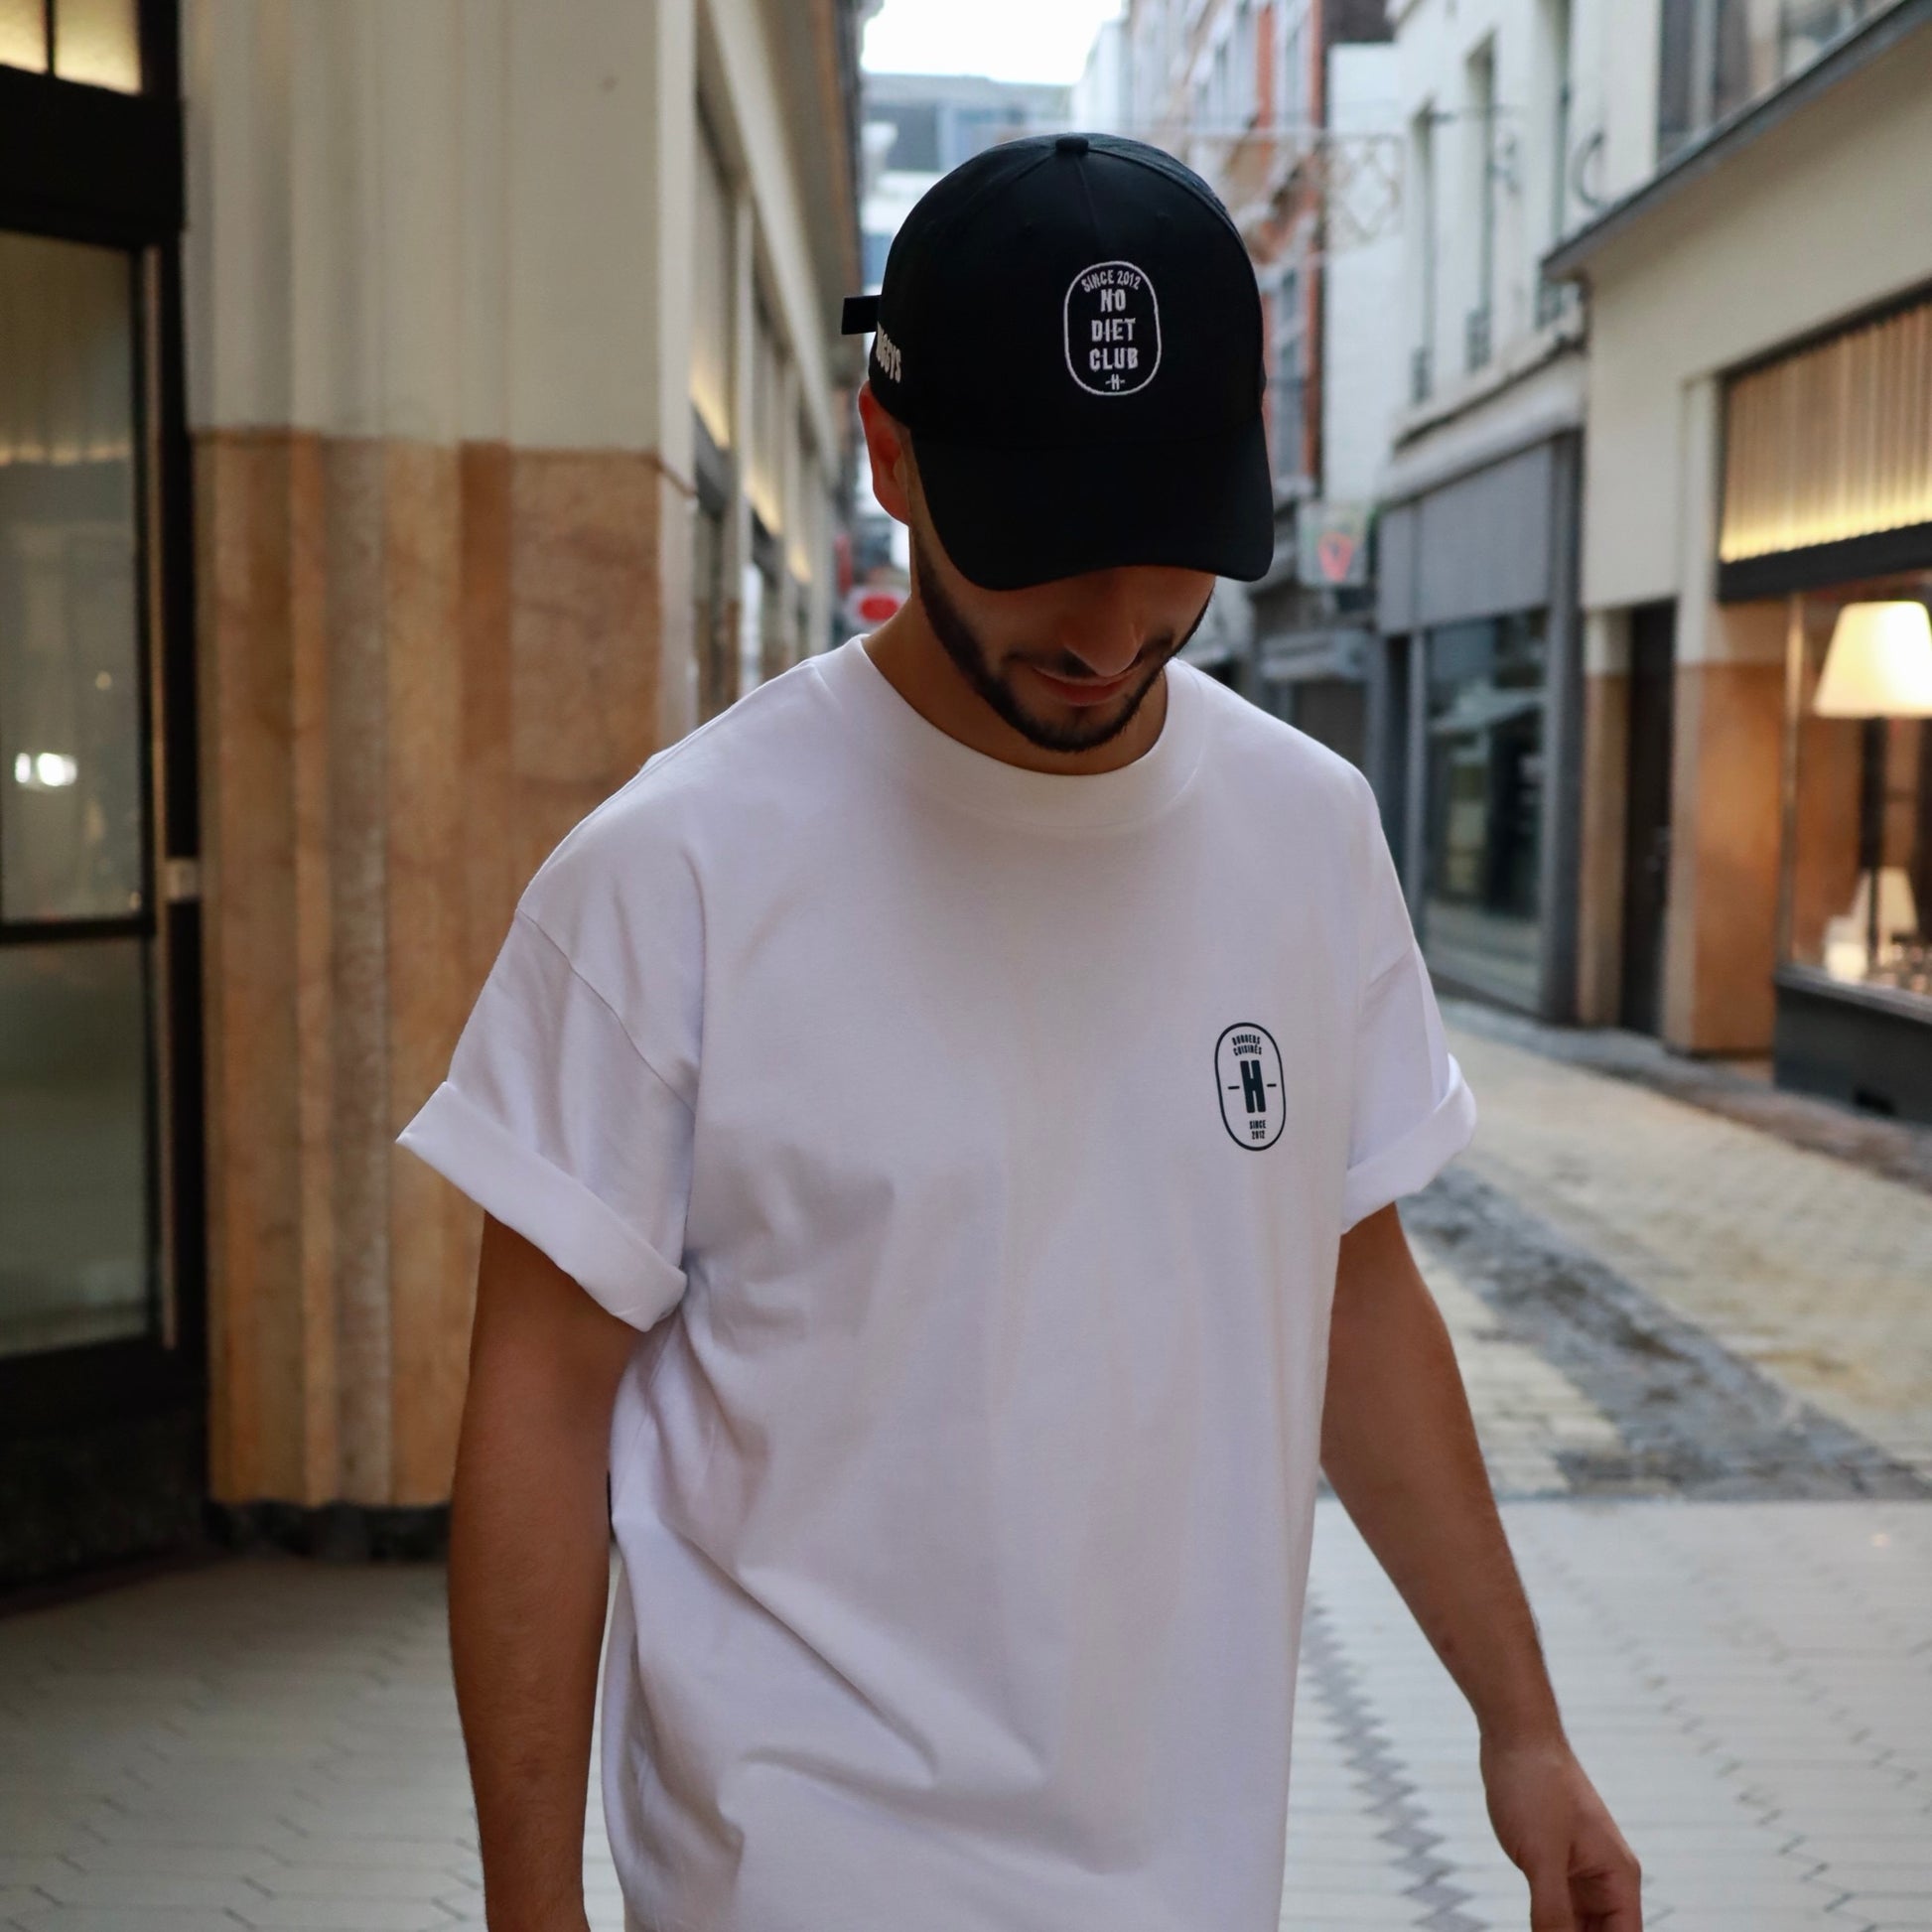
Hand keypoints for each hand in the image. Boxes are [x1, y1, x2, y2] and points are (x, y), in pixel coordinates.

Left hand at [1479, 1731, 1641, 1929]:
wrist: (1514, 1734)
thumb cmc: (1535, 1786)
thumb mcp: (1541, 1857)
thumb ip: (1552, 1913)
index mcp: (1618, 1879)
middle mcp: (1606, 1879)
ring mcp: (1579, 1870)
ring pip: (1579, 1927)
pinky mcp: (1553, 1861)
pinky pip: (1559, 1908)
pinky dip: (1548, 1925)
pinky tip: (1532, 1929)